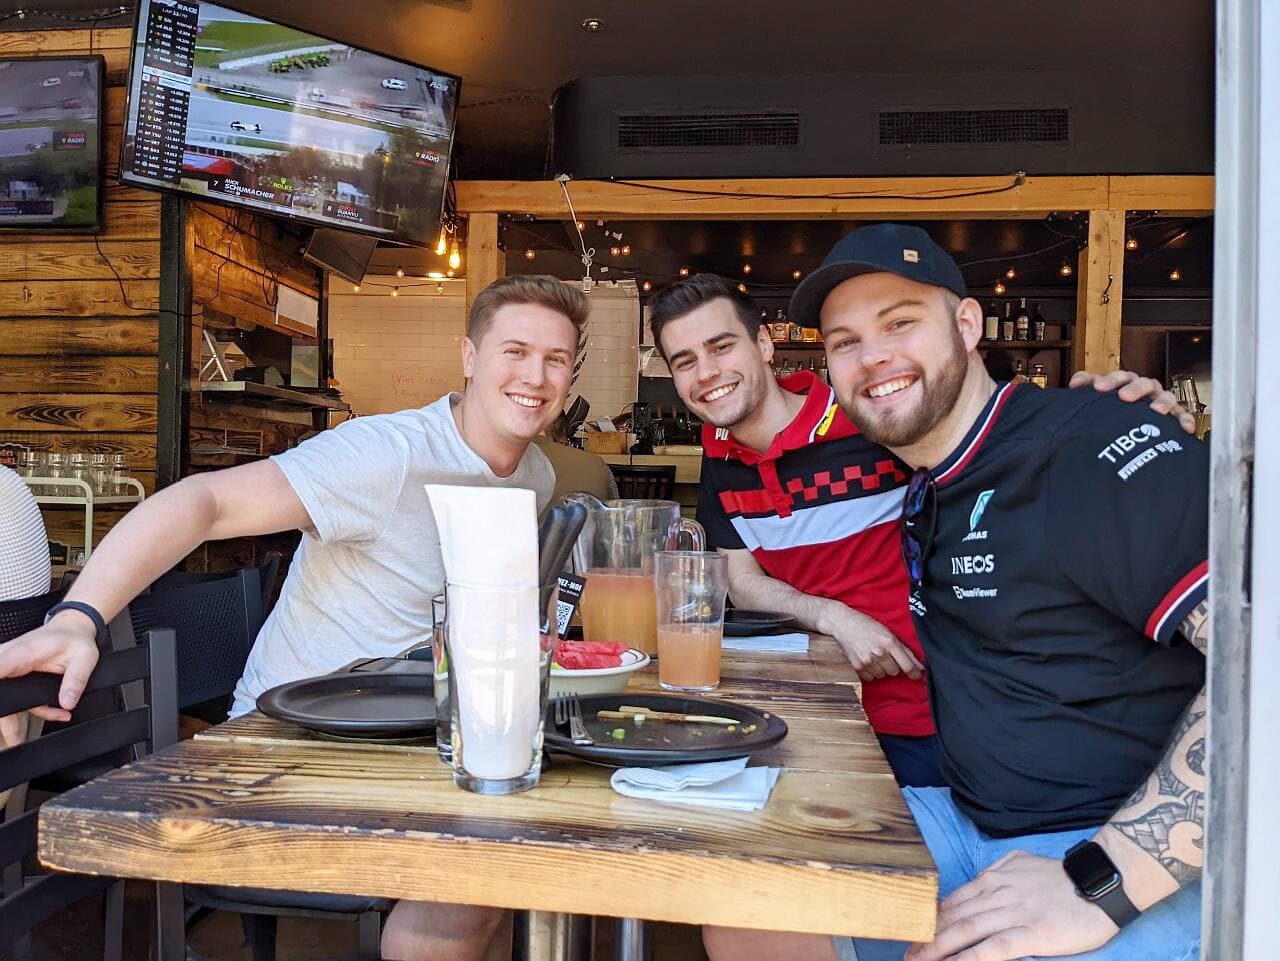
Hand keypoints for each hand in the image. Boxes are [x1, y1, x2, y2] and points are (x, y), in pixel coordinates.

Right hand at [0, 613, 100, 747]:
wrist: (73, 630)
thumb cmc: (74, 639)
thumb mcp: (84, 658)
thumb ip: (75, 680)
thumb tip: (67, 702)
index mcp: (23, 653)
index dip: (0, 692)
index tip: (2, 710)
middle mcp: (10, 660)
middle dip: (3, 714)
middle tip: (10, 737)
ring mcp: (9, 668)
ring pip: (4, 698)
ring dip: (12, 722)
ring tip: (18, 740)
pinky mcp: (14, 676)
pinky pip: (18, 698)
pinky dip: (36, 709)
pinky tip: (57, 714)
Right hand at [819, 601, 922, 681]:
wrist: (844, 623)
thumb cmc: (868, 626)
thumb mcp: (888, 633)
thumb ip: (905, 650)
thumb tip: (920, 666)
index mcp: (889, 642)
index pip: (907, 665)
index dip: (914, 673)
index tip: (916, 676)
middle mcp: (879, 652)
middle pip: (894, 672)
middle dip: (893, 666)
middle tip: (886, 656)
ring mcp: (867, 661)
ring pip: (882, 675)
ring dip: (881, 669)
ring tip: (874, 656)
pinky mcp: (857, 666)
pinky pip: (870, 678)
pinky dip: (870, 672)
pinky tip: (866, 660)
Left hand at [904, 850, 1117, 960]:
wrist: (1099, 881)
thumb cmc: (1061, 877)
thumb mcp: (1021, 861)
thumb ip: (997, 870)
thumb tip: (980, 878)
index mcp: (993, 879)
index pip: (952, 901)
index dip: (930, 919)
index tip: (913, 932)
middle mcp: (997, 894)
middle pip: (953, 918)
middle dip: (926, 938)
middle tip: (906, 954)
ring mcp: (1013, 914)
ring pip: (966, 931)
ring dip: (939, 949)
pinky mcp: (1032, 934)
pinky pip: (994, 948)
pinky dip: (970, 958)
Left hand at [1068, 370, 1196, 434]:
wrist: (1132, 429)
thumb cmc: (1116, 409)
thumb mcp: (1100, 399)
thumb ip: (1087, 386)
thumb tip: (1075, 382)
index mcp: (1126, 383)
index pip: (1118, 377)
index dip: (1108, 380)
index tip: (1097, 387)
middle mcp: (1145, 389)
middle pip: (1142, 383)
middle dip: (1134, 388)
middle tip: (1124, 396)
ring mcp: (1160, 401)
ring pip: (1165, 397)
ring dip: (1162, 402)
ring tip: (1156, 410)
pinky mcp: (1175, 415)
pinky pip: (1183, 416)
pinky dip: (1184, 420)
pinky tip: (1185, 428)